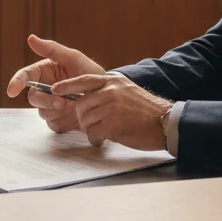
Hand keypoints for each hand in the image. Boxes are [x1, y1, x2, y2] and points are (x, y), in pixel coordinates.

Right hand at [6, 35, 104, 134]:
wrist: (108, 95)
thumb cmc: (90, 72)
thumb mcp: (74, 58)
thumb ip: (52, 49)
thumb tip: (30, 38)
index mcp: (44, 72)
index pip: (24, 77)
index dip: (16, 83)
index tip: (12, 91)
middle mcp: (44, 89)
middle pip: (33, 98)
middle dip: (47, 101)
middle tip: (64, 102)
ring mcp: (51, 106)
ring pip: (43, 112)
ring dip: (59, 111)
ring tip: (77, 105)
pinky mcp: (58, 120)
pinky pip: (54, 124)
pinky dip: (65, 121)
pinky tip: (77, 114)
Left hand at [52, 73, 172, 150]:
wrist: (166, 122)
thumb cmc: (147, 111)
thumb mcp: (127, 91)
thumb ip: (108, 91)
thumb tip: (88, 97)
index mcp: (114, 81)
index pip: (83, 80)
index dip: (67, 85)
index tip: (55, 89)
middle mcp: (111, 91)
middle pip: (81, 104)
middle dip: (83, 118)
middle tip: (94, 125)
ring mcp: (111, 107)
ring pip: (85, 119)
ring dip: (90, 130)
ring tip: (103, 132)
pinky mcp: (113, 124)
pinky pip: (93, 133)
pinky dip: (96, 139)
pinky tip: (105, 139)